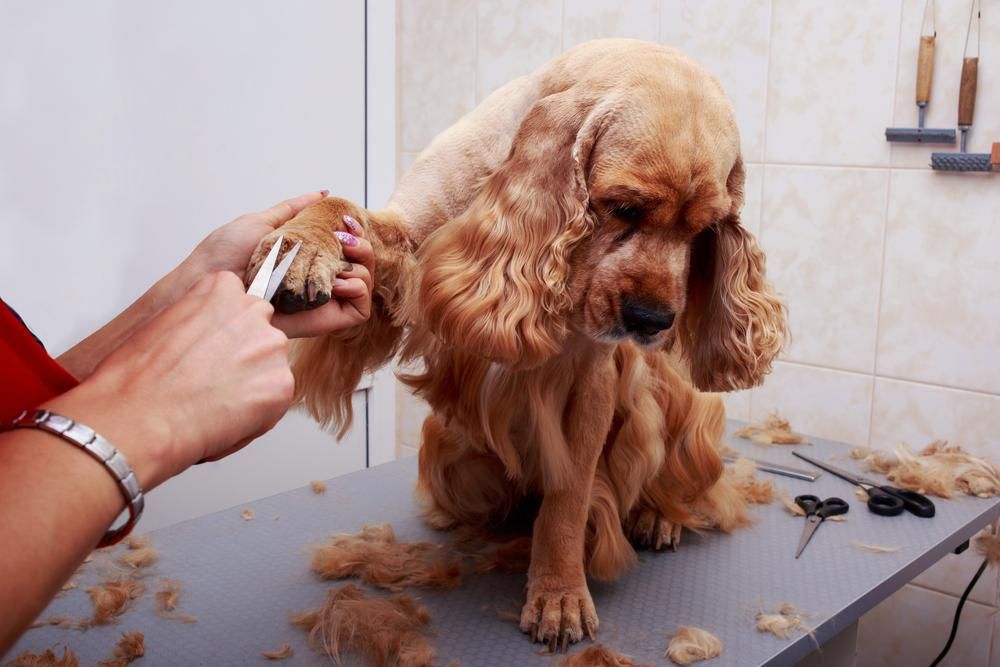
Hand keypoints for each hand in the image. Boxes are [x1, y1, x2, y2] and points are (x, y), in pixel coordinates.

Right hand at [52, 272, 294, 487]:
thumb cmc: (137, 378)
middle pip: (262, 335)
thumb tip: (210, 336)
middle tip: (214, 381)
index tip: (211, 351)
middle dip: (244, 358)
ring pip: (271, 369)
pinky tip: (225, 418)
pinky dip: (256, 414)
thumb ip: (199, 319)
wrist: (139, 418)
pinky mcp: (281, 384)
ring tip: (215, 402)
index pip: (241, 305)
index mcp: (222, 289)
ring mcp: (271, 348)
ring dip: (251, 385)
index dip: (226, 334)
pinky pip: (274, 401)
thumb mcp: (166, 321)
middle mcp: (253, 312)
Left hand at [182, 192, 373, 337]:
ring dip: (362, 265)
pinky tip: (338, 282)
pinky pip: (360, 309)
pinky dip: (359, 289)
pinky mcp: (327, 320)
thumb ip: (293, 209)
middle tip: (346, 240)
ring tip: (340, 261)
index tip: (348, 223)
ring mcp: (323, 302)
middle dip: (364, 247)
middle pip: (362, 265)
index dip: (356, 235)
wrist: (212, 283)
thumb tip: (322, 194)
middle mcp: (317, 281)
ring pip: (365, 283)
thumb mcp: (262, 222)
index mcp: (306, 260)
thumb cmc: (225, 256)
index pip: (346, 249)